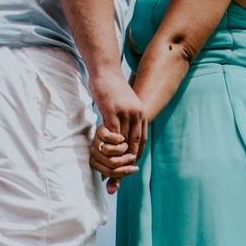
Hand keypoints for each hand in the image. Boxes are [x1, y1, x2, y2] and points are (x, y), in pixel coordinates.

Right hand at [88, 71, 147, 192]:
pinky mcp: (112, 111)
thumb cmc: (112, 87)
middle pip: (134, 143)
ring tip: (110, 168)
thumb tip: (124, 130)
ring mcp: (125, 113)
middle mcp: (136, 114)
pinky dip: (109, 144)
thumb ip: (126, 117)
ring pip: (124, 140)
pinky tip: (103, 152)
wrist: (106, 70)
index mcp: (140, 114)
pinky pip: (113, 133)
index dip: (136, 154)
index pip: (141, 140)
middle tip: (120, 175)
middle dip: (128, 161)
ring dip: (118, 156)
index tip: (130, 167)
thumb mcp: (124, 103)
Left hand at [90, 124, 140, 192]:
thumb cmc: (120, 150)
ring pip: (111, 152)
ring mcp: (95, 141)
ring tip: (128, 147)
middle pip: (111, 163)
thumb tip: (111, 192)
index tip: (133, 168)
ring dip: (124, 150)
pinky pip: (110, 139)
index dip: (123, 172)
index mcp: (95, 161)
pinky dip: (119, 140)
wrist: (120, 130)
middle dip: (125, 162)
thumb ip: (116, 177)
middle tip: (133, 158)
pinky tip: (123, 138)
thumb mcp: (119, 164)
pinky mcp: (100, 130)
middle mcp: (93, 152)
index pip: (109, 173)